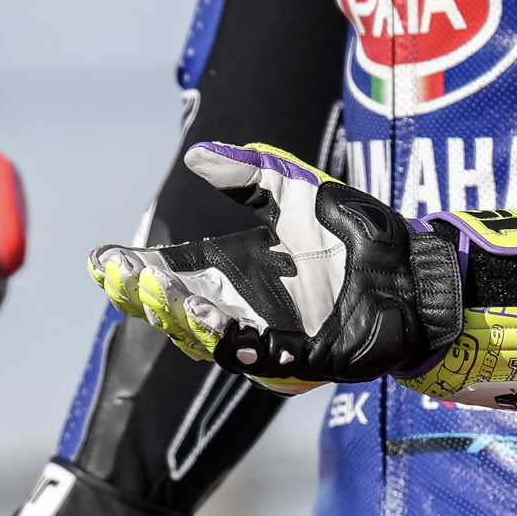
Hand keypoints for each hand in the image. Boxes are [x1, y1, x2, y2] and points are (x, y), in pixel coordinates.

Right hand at [88, 144, 444, 384]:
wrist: (412, 266)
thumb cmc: (354, 230)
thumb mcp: (298, 189)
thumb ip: (250, 174)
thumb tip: (197, 155)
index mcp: (233, 270)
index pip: (169, 272)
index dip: (133, 270)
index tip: (103, 259)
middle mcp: (244, 306)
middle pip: (178, 311)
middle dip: (149, 297)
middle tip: (132, 278)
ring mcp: (272, 335)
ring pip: (213, 340)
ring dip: (188, 323)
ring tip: (171, 300)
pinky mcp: (308, 356)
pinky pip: (266, 359)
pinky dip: (242, 348)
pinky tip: (222, 332)